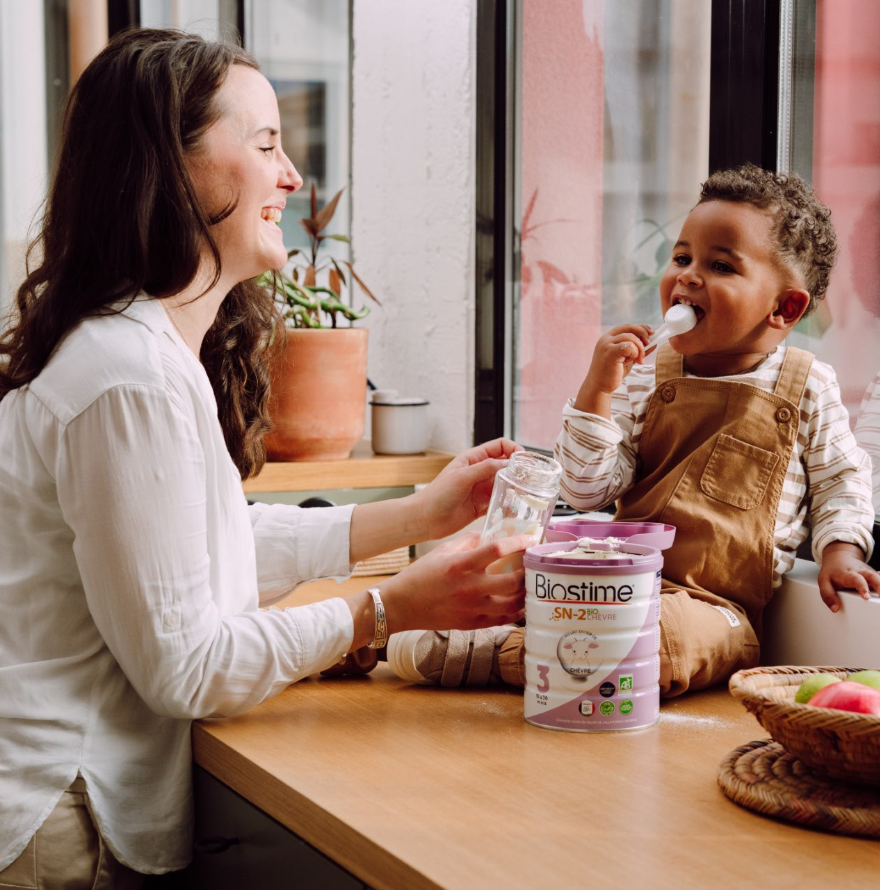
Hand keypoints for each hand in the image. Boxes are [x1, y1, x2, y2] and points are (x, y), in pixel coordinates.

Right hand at [378, 531, 531, 634]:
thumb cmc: (420, 575)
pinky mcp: (471, 624)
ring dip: (525, 594)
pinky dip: (515, 611)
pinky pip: (502, 620)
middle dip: (528, 572)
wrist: (402, 605)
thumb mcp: (442, 550)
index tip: (530, 539)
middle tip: (534, 564)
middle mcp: (468, 588)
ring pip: (512, 605)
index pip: (496, 550)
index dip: (517, 542)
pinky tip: (520, 603)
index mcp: (460, 565)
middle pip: (512, 581)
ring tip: (531, 584)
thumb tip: (488, 535)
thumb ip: (468, 541)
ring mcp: (471, 609)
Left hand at [413, 438, 521, 540]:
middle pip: (506, 466)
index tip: (525, 460)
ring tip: (527, 494)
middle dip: (519, 470)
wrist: (425, 519)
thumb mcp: (462, 477)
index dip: (514, 449)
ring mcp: (481, 489)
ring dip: (515, 488)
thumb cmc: (437, 495)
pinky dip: (509, 505)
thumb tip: (508, 464)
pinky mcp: (482, 506)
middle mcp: (479, 472)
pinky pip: (500, 503)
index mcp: (473, 459)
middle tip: (531, 479)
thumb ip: (485, 468)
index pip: (500, 446)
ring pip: (505, 485)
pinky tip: (515, 509)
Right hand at [573, 325, 652, 415]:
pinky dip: (634, 353)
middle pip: (629, 328)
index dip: (640, 327)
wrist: (599, 387)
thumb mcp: (627, 359)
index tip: (650, 333)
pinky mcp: (610, 352)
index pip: (626, 326)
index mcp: (608, 338)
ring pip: (631, 338)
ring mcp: (606, 344)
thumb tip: (653, 343)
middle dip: (643, 333)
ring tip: (638, 360)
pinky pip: (629, 346)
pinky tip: (632, 362)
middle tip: (649, 344)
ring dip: (640, 349)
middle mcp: (606, 339)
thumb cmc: (612, 374)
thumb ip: (637, 350)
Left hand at [817, 542, 879, 611]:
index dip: (862, 587)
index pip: (856, 579)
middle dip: (879, 585)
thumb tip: (835, 608)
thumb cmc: (832, 571)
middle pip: (872, 576)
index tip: (866, 596)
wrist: (839, 557)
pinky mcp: (873, 575)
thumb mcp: (824, 581)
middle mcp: (860, 572)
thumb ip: (827, 595)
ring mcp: (868, 573)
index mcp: (847, 574)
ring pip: (878, 577)